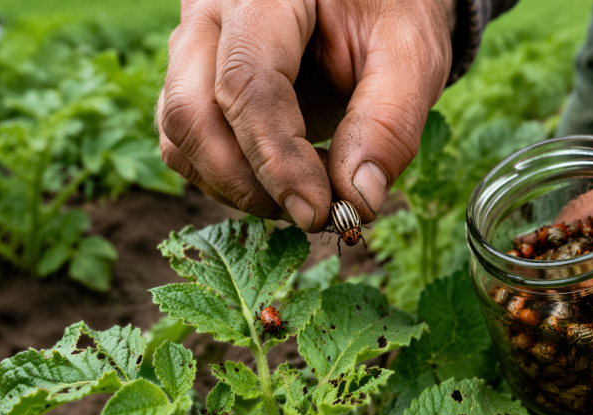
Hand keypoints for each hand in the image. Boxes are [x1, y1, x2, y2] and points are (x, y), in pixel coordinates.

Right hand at [156, 0, 454, 230]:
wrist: (370, 3)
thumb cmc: (392, 15)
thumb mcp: (411, 55)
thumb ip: (390, 122)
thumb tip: (358, 201)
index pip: (246, 82)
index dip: (277, 158)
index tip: (318, 212)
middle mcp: (211, 16)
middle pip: (192, 113)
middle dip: (248, 183)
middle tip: (315, 215)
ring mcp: (194, 51)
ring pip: (181, 138)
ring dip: (239, 188)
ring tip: (310, 196)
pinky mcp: (194, 86)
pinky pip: (189, 147)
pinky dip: (233, 181)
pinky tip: (287, 183)